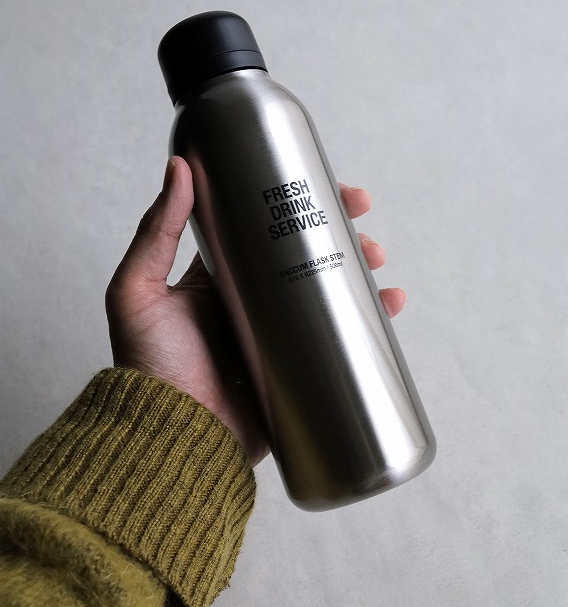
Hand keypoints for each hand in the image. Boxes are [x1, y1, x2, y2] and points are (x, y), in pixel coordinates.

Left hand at [105, 157, 405, 465]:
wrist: (173, 439)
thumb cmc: (148, 367)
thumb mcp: (138, 291)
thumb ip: (155, 231)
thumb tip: (178, 168)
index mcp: (218, 281)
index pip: (261, 229)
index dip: (293, 202)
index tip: (324, 183)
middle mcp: (250, 304)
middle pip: (302, 254)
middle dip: (336, 229)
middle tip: (361, 215)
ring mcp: (276, 336)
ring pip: (327, 291)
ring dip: (358, 268)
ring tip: (376, 258)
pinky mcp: (296, 369)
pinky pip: (339, 340)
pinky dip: (369, 322)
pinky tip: (391, 305)